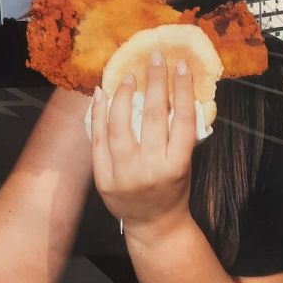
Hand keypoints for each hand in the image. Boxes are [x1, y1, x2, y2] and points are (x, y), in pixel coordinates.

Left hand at [90, 50, 196, 233]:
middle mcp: (151, 169)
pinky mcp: (103, 178)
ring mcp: (124, 174)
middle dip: (154, 82)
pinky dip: (98, 113)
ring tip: (128, 76)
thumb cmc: (173, 188)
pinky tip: (102, 93)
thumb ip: (179, 133)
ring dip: (123, 95)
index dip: (181, 89)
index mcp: (177, 165)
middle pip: (151, 117)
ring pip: (120, 126)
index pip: (182, 119)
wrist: (153, 225)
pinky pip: (98, 139)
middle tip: (154, 57)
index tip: (180, 65)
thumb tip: (174, 90)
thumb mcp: (185, 163)